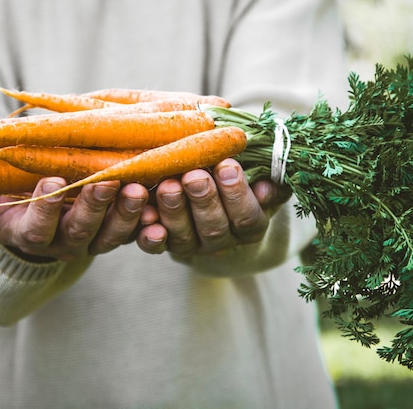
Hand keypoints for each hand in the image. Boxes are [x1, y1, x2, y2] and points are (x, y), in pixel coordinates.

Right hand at [0, 177, 150, 261]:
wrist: (37, 212)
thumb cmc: (6, 201)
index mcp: (31, 234)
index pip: (36, 229)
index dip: (43, 208)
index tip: (51, 181)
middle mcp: (66, 242)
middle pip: (82, 231)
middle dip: (94, 207)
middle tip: (107, 181)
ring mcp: (95, 238)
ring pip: (113, 234)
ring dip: (127, 213)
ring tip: (139, 189)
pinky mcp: (119, 231)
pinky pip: (137, 232)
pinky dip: (151, 224)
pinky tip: (162, 211)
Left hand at [136, 158, 289, 255]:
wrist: (211, 200)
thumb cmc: (237, 178)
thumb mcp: (258, 177)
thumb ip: (266, 177)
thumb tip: (268, 184)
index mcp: (249, 226)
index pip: (247, 217)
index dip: (238, 194)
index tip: (228, 165)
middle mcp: (221, 241)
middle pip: (214, 228)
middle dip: (204, 200)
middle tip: (194, 175)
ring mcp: (191, 245)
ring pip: (183, 236)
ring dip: (174, 211)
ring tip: (167, 185)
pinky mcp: (163, 245)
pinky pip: (154, 246)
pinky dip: (148, 234)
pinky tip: (145, 215)